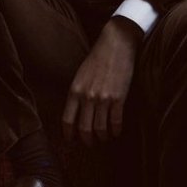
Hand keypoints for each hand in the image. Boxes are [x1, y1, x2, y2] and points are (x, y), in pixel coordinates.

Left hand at [62, 16, 141, 146]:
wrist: (116, 44)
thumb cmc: (98, 57)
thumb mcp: (81, 74)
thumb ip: (77, 92)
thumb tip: (77, 113)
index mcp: (75, 90)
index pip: (67, 120)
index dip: (69, 134)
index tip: (72, 140)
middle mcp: (87, 96)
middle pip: (84, 129)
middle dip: (87, 140)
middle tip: (91, 143)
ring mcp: (103, 98)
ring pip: (100, 129)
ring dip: (103, 137)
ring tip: (105, 137)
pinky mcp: (118, 98)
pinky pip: (116, 122)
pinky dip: (116, 130)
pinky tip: (116, 131)